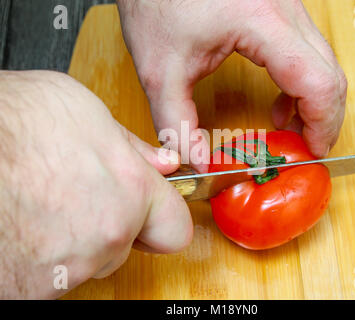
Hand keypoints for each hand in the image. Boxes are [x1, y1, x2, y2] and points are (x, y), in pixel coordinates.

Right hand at [0, 71, 192, 298]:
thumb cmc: (8, 125)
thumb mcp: (82, 110)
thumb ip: (132, 145)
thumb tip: (162, 163)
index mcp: (131, 191)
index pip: (176, 227)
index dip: (164, 216)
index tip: (154, 210)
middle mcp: (108, 237)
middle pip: (129, 244)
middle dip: (114, 223)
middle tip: (82, 195)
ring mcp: (69, 269)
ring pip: (90, 261)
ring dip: (76, 238)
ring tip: (44, 203)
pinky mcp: (32, 290)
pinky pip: (54, 277)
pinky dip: (44, 256)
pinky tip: (25, 222)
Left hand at [117, 0, 346, 170]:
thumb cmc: (157, 5)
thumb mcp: (160, 72)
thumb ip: (177, 124)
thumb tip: (200, 164)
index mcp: (261, 23)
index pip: (318, 82)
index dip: (322, 124)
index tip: (312, 152)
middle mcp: (284, 10)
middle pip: (330, 74)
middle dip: (324, 118)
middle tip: (304, 149)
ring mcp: (286, 7)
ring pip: (324, 63)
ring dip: (314, 102)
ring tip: (288, 130)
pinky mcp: (279, 11)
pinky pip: (307, 53)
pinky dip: (301, 85)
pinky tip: (280, 105)